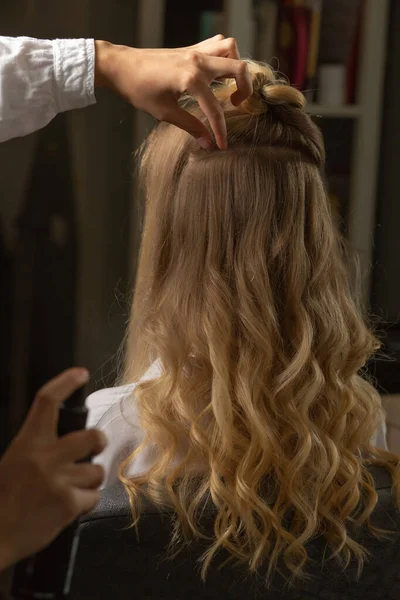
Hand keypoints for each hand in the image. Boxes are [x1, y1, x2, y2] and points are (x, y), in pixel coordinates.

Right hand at [0, 369, 106, 570]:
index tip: (80, 374)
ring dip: (89, 479)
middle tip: (94, 448)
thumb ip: (37, 449)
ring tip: (72, 488)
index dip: (66, 383)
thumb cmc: (1, 500)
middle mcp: (45, 458)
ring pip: (96, 471)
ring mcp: (59, 481)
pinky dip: (85, 503)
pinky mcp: (69, 505)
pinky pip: (94, 497)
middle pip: (92, 437)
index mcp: (27, 444)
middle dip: (99, 442)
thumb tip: (65, 442)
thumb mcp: (12, 462)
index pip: (47, 401)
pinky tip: (69, 507)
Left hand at [94, 35, 252, 149]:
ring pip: (231, 49)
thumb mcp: (164, 112)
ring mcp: (195, 51)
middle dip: (245, 89)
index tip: (222, 145)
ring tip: (230, 85)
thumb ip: (190, 126)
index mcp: (190, 79)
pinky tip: (218, 73)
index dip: (220, 130)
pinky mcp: (191, 48)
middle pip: (238, 68)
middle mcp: (197, 61)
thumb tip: (207, 143)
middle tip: (237, 104)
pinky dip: (225, 56)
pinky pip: (218, 44)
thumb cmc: (138, 89)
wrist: (120, 66)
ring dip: (237, 67)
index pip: (215, 109)